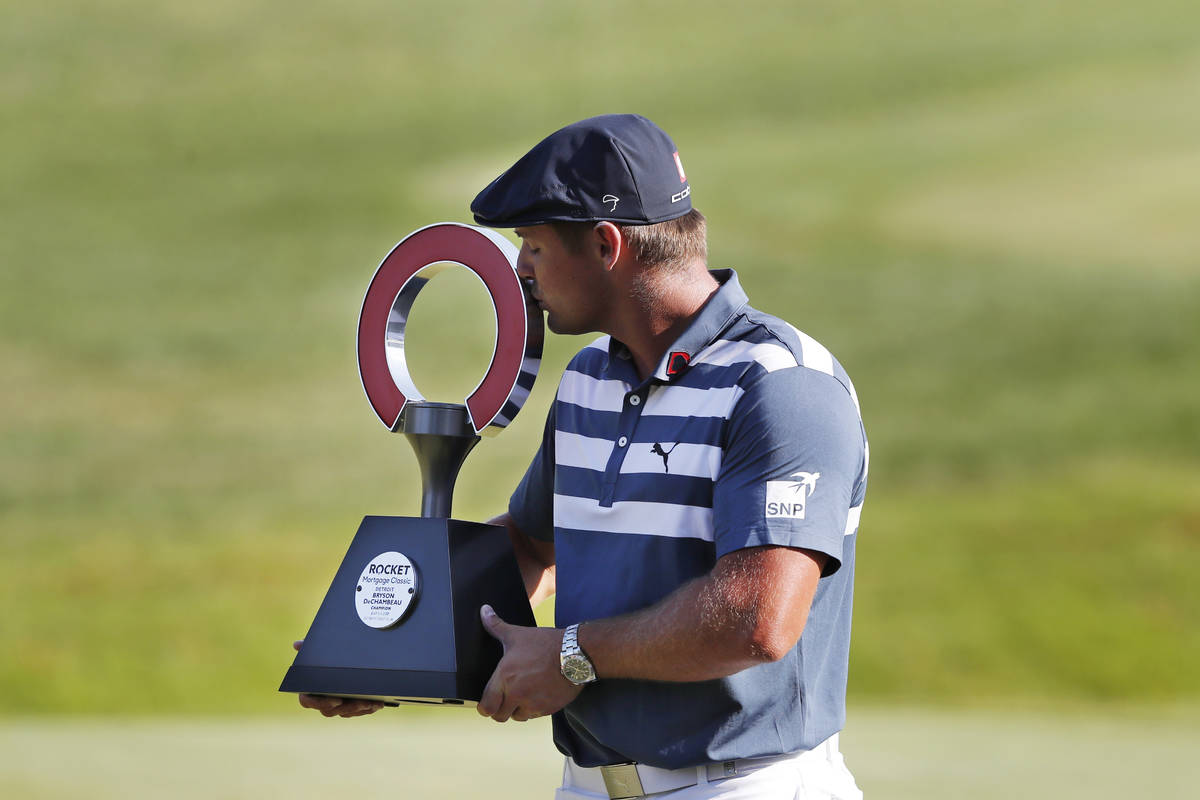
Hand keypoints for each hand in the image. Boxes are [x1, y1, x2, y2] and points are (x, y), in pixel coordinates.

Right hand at [292, 639, 384, 717]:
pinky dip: (368, 709)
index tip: (336, 700)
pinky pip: (358, 712)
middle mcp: (321, 700)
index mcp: (308, 688)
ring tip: (373, 702)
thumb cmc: (327, 653)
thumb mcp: (319, 648)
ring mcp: (336, 705)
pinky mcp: (350, 706)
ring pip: (345, 713)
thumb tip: (296, 644)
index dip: (321, 703)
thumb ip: (308, 647)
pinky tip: (378, 704)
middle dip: (347, 708)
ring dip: (359, 710)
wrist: (346, 654)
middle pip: (330, 711)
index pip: (308, 701)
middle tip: (361, 702)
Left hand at [476, 605, 581, 722]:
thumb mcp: (517, 634)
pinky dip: (533, 708)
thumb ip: (496, 625)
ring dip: (517, 710)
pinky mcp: (547, 709)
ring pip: (517, 717)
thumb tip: (483, 610)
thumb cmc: (545, 643)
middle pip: (499, 716)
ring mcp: (533, 704)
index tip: (488, 702)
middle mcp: (517, 694)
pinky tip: (537, 694)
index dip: (484, 706)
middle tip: (504, 700)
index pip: (486, 707)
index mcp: (505, 678)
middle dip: (500, 709)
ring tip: (522, 695)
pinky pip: (534, 715)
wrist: (575, 653)